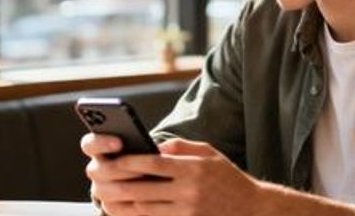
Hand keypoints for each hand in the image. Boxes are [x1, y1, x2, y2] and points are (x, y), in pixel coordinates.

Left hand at [81, 135, 260, 215]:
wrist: (252, 210)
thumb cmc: (228, 178)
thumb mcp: (210, 154)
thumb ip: (181, 148)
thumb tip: (153, 146)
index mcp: (193, 169)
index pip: (154, 164)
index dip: (130, 162)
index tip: (114, 160)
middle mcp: (189, 191)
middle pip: (143, 190)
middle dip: (118, 185)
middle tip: (101, 182)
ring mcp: (187, 212)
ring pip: (145, 210)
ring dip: (122, 205)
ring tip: (107, 198)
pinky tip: (127, 212)